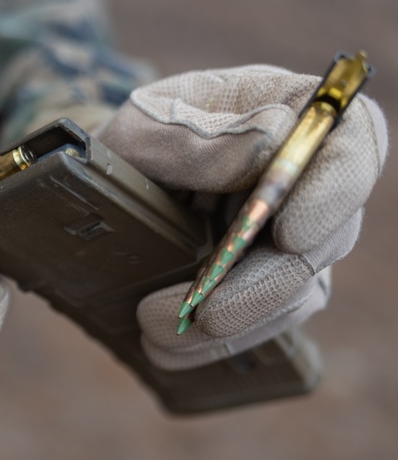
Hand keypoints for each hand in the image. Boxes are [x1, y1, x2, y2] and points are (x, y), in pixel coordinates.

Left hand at [97, 65, 387, 368]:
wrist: (107, 185)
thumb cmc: (132, 141)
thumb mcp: (141, 127)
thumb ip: (193, 136)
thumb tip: (267, 147)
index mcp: (289, 110)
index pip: (353, 139)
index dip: (336, 190)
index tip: (289, 235)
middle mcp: (307, 176)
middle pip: (329, 235)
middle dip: (263, 285)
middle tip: (204, 314)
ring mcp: (295, 232)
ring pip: (297, 291)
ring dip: (233, 323)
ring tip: (156, 332)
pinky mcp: (271, 278)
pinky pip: (265, 319)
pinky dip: (218, 342)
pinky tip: (166, 349)